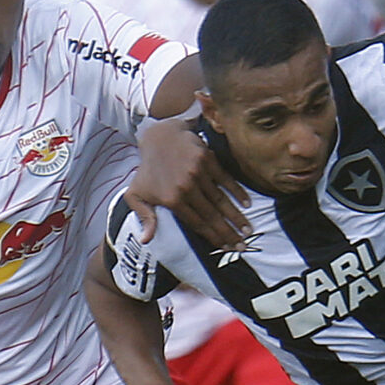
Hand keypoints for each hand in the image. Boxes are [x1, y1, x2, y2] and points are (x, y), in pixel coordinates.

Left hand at [128, 120, 249, 246]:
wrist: (157, 136)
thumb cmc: (148, 170)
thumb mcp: (136, 195)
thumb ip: (144, 218)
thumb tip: (146, 240)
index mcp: (172, 200)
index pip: (197, 224)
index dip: (213, 238)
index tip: (226, 248)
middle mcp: (186, 188)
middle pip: (212, 216)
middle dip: (229, 233)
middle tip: (242, 246)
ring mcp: (198, 173)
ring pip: (221, 200)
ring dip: (236, 216)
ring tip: (248, 230)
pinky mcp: (207, 159)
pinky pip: (225, 179)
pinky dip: (237, 192)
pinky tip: (246, 204)